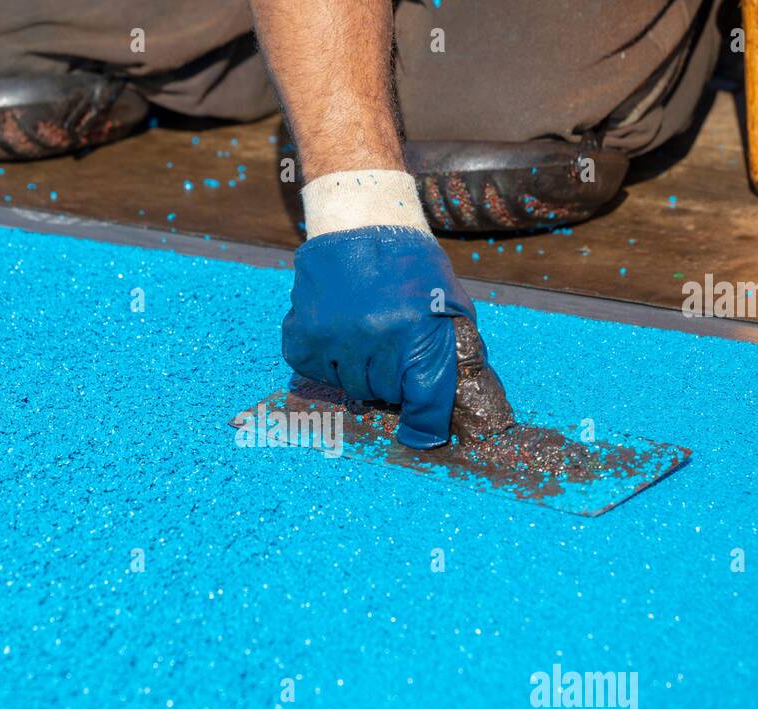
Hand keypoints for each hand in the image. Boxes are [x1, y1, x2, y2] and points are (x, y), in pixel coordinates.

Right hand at [282, 226, 482, 448]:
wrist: (361, 222)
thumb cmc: (412, 267)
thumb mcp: (449, 303)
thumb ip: (450, 352)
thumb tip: (454, 404)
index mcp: (417, 329)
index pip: (424, 399)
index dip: (425, 424)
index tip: (422, 437)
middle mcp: (374, 337)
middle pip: (385, 394)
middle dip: (392, 378)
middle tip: (392, 347)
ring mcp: (335, 337)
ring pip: (351, 387)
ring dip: (361, 369)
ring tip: (366, 333)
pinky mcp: (303, 336)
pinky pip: (318, 373)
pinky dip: (329, 360)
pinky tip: (338, 332)